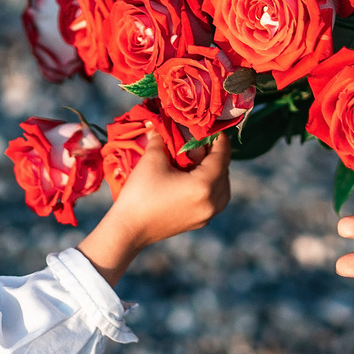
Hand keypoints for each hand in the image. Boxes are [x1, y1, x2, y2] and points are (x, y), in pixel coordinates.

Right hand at [78, 139, 233, 285]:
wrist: (129, 229)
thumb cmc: (140, 194)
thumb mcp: (152, 160)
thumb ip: (161, 139)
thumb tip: (159, 124)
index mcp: (205, 186)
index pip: (222, 156)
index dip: (219, 139)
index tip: (213, 128)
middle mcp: (213, 202)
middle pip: (224, 171)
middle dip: (214, 154)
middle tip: (198, 142)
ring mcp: (208, 215)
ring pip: (222, 186)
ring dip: (214, 170)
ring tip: (196, 160)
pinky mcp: (200, 221)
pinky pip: (214, 198)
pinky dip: (209, 184)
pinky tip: (192, 177)